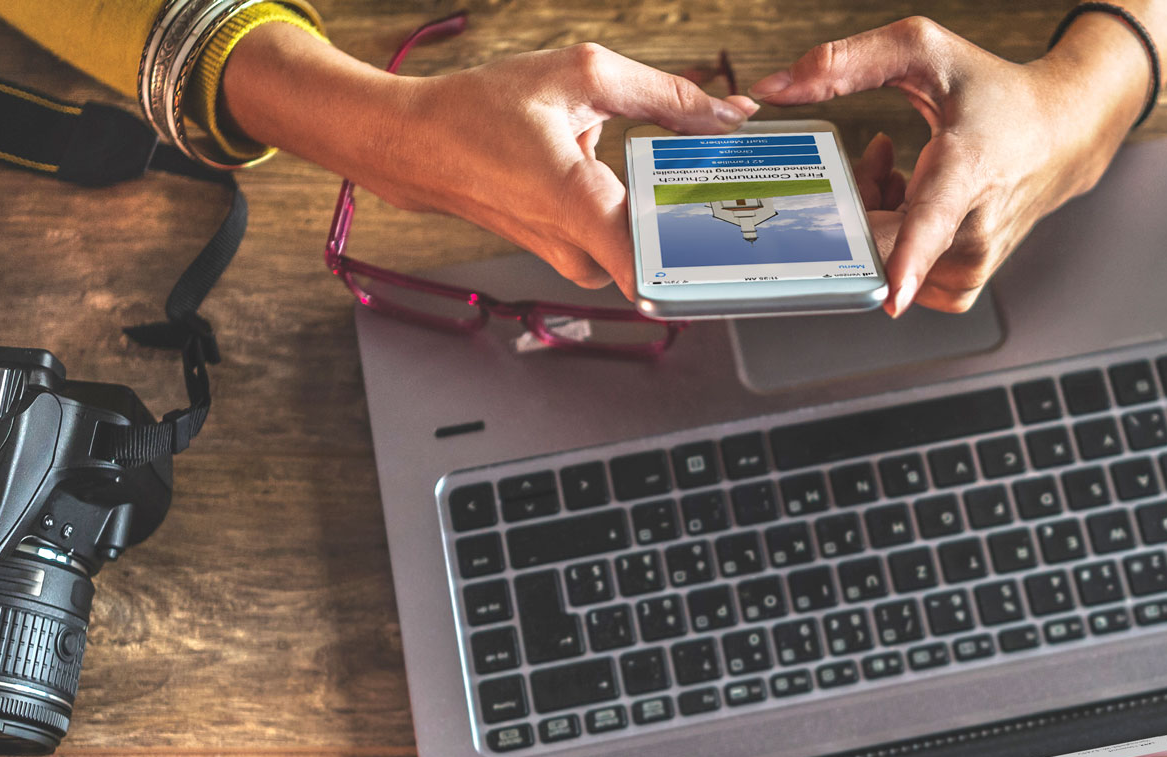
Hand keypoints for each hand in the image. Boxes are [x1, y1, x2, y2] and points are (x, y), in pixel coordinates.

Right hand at [226, 24, 758, 295]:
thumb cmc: (481, 111)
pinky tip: (653, 179)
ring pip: (651, 245)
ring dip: (676, 211)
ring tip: (700, 173)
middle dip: (712, 215)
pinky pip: (625, 242)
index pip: (662, 269)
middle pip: (672, 253)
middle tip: (746, 182)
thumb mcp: (580, 76)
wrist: (415, 145)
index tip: (752, 231)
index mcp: (582, 206)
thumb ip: (665, 93)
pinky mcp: (570, 257)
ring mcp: (572, 261)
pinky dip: (645, 211)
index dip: (716, 254)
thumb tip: (729, 112)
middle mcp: (579, 250)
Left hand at [749, 17, 1151, 314]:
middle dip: (853, 202)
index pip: (935, 222)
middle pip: (879, 241)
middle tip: (876, 158)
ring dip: (871, 222)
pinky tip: (907, 210)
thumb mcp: (922, 50)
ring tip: (898, 177)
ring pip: (885, 263)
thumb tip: (771, 89)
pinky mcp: (968, 281)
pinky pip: (904, 282)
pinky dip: (892, 249)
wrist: (1064, 133)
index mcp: (968, 167)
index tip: (892, 296)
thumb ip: (842, 62)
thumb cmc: (997, 93)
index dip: (908, 261)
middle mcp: (976, 225)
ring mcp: (975, 260)